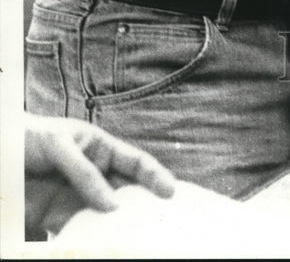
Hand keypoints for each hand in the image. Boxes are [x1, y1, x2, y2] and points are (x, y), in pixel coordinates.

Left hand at [25, 114, 175, 235]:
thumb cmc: (28, 138)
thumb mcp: (59, 145)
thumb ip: (84, 172)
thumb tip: (112, 203)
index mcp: (99, 148)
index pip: (134, 162)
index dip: (154, 175)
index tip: (169, 191)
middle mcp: (93, 174)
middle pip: (124, 192)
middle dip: (140, 205)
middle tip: (156, 221)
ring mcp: (76, 197)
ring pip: (104, 215)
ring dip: (116, 226)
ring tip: (130, 238)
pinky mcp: (55, 218)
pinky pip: (78, 230)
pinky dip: (89, 238)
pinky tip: (98, 244)